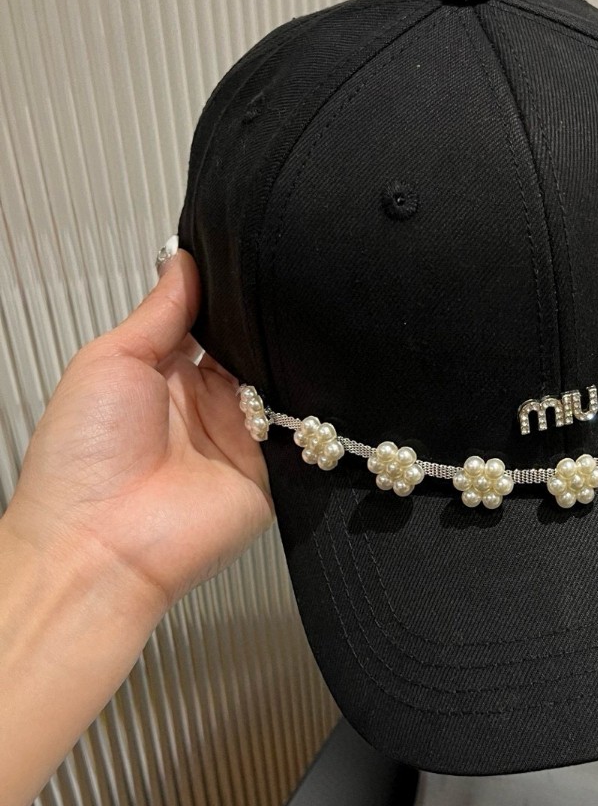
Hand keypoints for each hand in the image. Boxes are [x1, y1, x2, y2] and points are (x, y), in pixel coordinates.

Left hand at [1, 245, 274, 618]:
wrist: (99, 546)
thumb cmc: (82, 459)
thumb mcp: (112, 360)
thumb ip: (159, 311)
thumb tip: (185, 259)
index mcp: (164, 376)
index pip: (212, 325)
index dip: (230, 298)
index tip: (251, 261)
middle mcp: (206, 406)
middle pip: (253, 352)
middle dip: (266, 329)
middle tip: (282, 297)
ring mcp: (242, 439)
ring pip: (284, 386)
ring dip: (288, 366)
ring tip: (294, 339)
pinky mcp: (272, 474)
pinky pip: (302, 434)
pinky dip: (308, 411)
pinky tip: (308, 387)